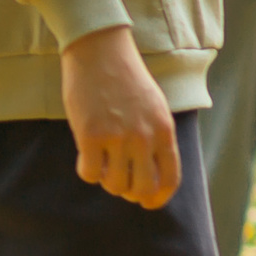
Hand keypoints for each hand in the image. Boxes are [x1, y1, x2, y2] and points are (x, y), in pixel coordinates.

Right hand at [59, 25, 179, 208]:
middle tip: (120, 183)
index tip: (148, 203)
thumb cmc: (127, 80)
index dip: (159, 198)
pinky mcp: (90, 135)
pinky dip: (88, 172)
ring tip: (103, 165)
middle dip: (131, 192)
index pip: (169, 178)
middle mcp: (144, 137)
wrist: (101, 52)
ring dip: (108, 182)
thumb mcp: (155, 108)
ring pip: (115, 185)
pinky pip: (89, 173)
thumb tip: (150, 174)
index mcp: (164, 130)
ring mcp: (117, 137)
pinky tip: (86, 158)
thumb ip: (156, 138)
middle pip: (142, 188)